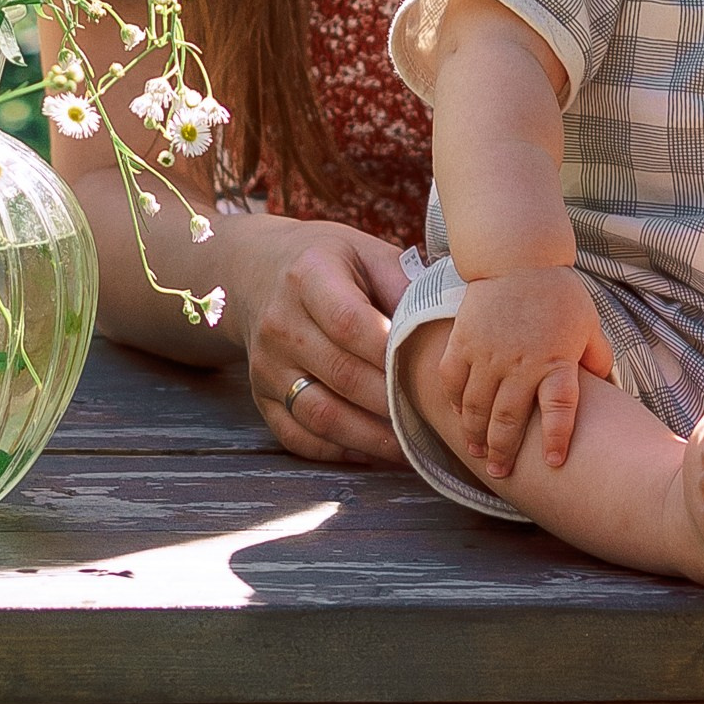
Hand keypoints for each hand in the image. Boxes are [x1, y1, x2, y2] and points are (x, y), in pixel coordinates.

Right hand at [244, 224, 411, 466]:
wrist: (257, 271)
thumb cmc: (328, 262)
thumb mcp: (365, 251)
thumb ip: (403, 284)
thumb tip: (446, 327)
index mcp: (308, 276)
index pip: (349, 322)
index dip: (390, 352)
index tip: (429, 370)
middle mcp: (280, 323)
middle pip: (341, 375)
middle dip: (392, 402)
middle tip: (434, 416)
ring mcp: (266, 365)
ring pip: (319, 415)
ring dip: (370, 437)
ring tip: (411, 444)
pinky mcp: (261, 396)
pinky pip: (298, 437)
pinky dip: (338, 451)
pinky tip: (372, 451)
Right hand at [438, 270, 612, 479]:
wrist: (517, 257)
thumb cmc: (557, 291)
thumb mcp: (589, 323)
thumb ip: (598, 358)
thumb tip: (610, 388)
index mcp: (555, 360)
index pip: (560, 409)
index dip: (557, 438)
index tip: (555, 462)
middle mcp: (520, 362)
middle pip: (509, 419)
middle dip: (504, 451)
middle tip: (501, 472)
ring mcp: (487, 353)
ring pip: (476, 407)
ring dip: (476, 435)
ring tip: (478, 453)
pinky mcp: (462, 342)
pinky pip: (452, 380)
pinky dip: (454, 401)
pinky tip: (459, 415)